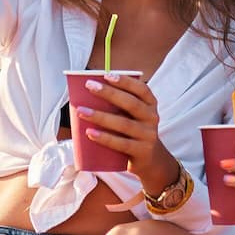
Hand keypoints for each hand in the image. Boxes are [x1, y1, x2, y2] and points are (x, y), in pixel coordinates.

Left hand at [78, 73, 176, 188]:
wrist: (149, 160)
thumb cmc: (132, 131)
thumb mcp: (132, 116)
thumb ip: (117, 104)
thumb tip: (87, 91)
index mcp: (150, 105)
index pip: (141, 89)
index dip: (125, 81)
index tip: (107, 75)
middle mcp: (152, 118)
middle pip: (131, 104)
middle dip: (109, 93)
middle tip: (90, 87)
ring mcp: (148, 136)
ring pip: (124, 124)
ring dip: (101, 116)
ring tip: (82, 111)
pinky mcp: (141, 152)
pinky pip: (122, 144)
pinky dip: (105, 138)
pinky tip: (90, 132)